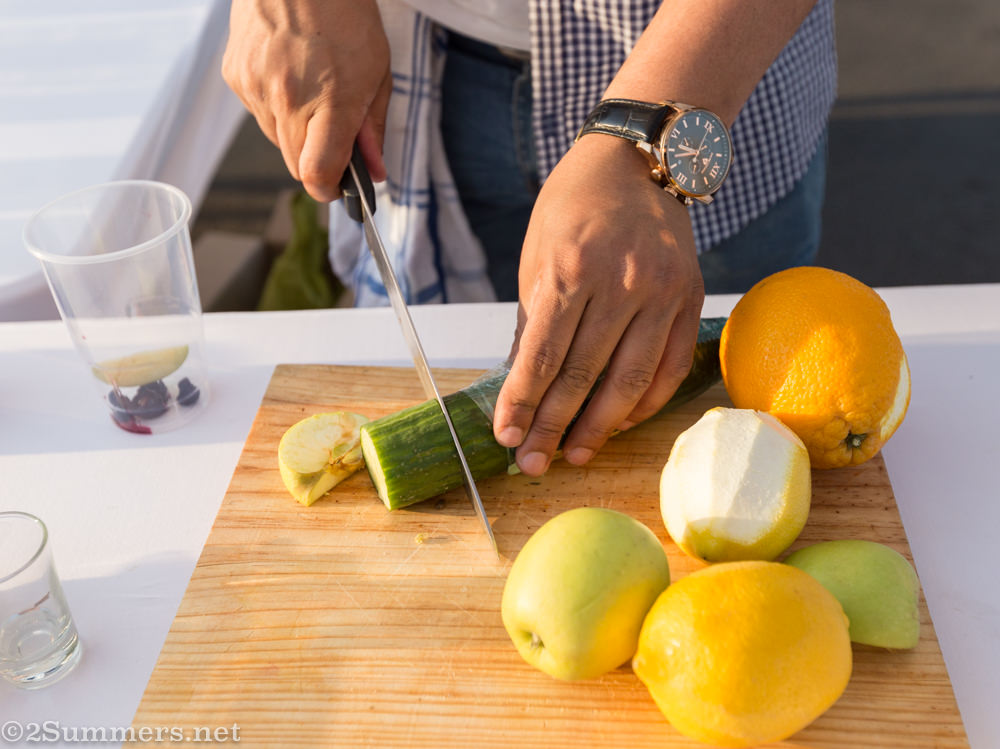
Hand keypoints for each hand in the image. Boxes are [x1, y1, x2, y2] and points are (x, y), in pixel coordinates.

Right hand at [221, 0, 390, 200]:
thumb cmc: (344, 13)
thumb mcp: (377, 72)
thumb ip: (373, 128)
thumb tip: (374, 171)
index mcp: (330, 102)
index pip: (317, 174)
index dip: (330, 189)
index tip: (341, 186)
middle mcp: (286, 101)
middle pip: (297, 166)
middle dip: (318, 159)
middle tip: (335, 131)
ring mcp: (255, 89)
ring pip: (277, 141)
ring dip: (296, 132)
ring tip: (313, 90)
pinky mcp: (235, 76)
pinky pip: (258, 113)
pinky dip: (275, 107)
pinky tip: (290, 75)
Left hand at [494, 136, 704, 475]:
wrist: (635, 162)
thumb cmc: (572, 209)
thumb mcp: (536, 257)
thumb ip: (534, 324)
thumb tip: (521, 388)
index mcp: (572, 268)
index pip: (544, 355)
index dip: (523, 403)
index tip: (506, 437)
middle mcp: (622, 282)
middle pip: (585, 376)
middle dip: (553, 427)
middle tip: (533, 463)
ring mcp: (662, 292)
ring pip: (631, 381)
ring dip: (599, 428)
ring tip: (573, 455)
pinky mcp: (690, 298)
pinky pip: (669, 369)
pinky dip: (644, 404)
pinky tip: (619, 424)